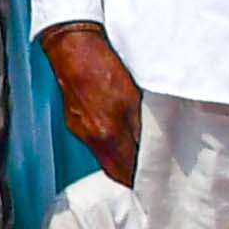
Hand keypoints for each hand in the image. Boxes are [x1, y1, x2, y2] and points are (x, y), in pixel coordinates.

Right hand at [44, 25, 142, 186]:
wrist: (73, 48)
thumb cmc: (103, 66)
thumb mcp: (134, 96)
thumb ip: (142, 126)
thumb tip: (154, 145)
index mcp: (109, 133)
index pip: (127, 170)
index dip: (142, 178)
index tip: (156, 180)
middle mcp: (92, 137)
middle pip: (114, 170)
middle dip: (130, 176)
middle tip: (148, 174)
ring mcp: (80, 130)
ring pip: (104, 157)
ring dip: (120, 160)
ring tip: (137, 155)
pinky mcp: (74, 121)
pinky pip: (95, 144)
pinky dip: (109, 146)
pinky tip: (118, 135)